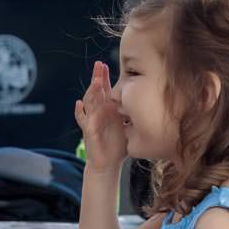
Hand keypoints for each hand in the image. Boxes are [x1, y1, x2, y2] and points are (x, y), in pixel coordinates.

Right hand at [75, 61, 126, 177]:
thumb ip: (133, 116)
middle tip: (99, 65)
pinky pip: (82, 120)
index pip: (106, 90)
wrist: (108, 164)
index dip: (105, 77)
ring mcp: (92, 121)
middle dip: (97, 78)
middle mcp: (99, 112)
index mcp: (109, 110)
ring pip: (90, 103)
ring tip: (95, 82)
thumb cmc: (118, 146)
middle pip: (96, 91)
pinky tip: (78, 104)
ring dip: (91, 92)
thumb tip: (150, 104)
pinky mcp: (89, 132)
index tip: (107, 64)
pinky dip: (79, 112)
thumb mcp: (129, 127)